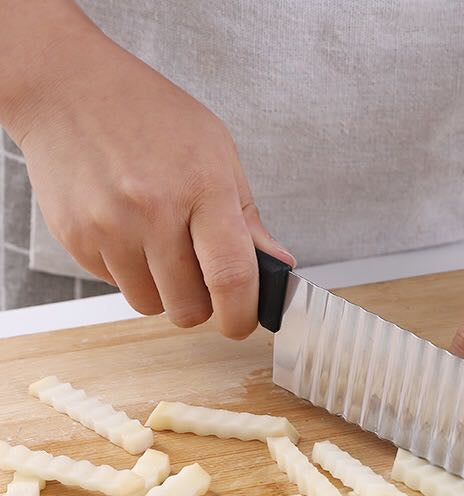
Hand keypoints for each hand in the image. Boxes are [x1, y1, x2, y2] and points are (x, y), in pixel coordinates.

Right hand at [10, 18, 292, 338]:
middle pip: (188, 307)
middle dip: (202, 305)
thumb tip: (277, 266)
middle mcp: (153, 210)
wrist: (69, 87)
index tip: (242, 323)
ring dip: (163, 291)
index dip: (242, 315)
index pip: (231, 277)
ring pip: (150, 304)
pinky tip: (128, 232)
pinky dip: (129, 272)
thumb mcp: (218, 154)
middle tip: (201, 277)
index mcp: (202, 187)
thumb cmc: (151, 117)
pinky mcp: (76, 238)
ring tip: (160, 246)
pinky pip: (116, 286)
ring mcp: (109, 226)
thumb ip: (248, 219)